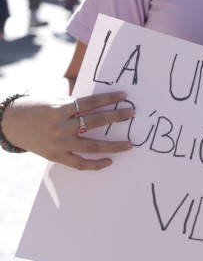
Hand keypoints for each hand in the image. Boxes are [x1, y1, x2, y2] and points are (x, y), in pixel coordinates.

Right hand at [2, 92, 134, 169]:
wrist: (9, 123)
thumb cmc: (34, 107)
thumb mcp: (54, 99)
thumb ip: (74, 103)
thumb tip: (99, 103)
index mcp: (59, 109)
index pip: (90, 103)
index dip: (108, 98)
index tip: (124, 96)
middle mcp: (60, 127)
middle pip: (95, 122)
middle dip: (116, 117)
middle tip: (132, 113)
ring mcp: (58, 144)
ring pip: (91, 146)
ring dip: (113, 146)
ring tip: (129, 144)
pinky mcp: (56, 156)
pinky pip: (79, 164)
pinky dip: (95, 164)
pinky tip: (109, 161)